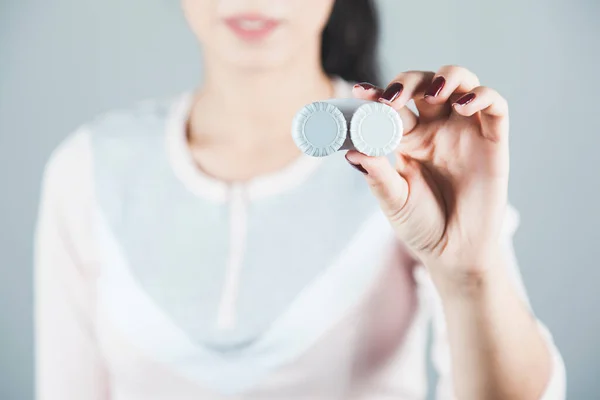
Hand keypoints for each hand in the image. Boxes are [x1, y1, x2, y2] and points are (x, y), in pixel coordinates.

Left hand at [347, 66, 509, 288]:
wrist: (455, 252)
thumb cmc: (422, 225)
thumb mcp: (394, 200)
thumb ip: (377, 174)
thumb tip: (352, 150)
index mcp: (408, 139)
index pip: (392, 106)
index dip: (377, 94)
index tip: (360, 92)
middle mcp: (435, 128)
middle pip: (424, 85)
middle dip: (408, 81)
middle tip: (393, 97)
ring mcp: (464, 130)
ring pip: (461, 82)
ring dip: (447, 77)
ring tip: (433, 93)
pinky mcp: (493, 139)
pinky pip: (494, 105)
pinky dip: (481, 96)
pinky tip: (463, 105)